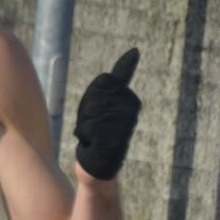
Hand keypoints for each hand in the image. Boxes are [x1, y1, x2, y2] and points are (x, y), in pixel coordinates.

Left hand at [73, 48, 141, 180]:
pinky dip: (84, 138)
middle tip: (94, 129)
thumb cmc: (100, 134)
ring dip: (84, 126)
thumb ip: (120, 76)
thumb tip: (135, 50)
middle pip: (94, 95)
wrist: (99, 169)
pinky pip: (88, 128)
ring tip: (93, 138)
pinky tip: (92, 146)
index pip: (102, 82)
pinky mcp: (113, 142)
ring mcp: (123, 127)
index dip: (91, 98)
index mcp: (131, 102)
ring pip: (90, 111)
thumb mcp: (107, 101)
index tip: (98, 113)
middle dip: (86, 112)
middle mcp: (131, 113)